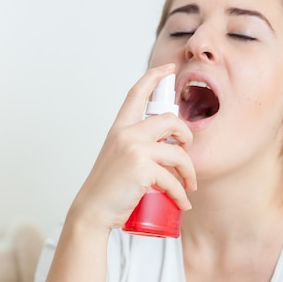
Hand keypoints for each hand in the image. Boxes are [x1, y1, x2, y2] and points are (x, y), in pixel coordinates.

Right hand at [70, 64, 195, 230]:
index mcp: (119, 129)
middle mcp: (126, 133)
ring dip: (189, 171)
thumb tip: (166, 147)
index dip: (154, 76)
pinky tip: (182, 203)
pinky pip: (173, 179)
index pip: (136, 94)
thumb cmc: (107, 190)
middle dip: (187, 135)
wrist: (93, 212)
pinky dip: (180, 194)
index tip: (169, 69)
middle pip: (170, 119)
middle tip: (187, 153)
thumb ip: (135, 147)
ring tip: (189, 185)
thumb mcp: (118, 159)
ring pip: (178, 152)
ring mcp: (134, 149)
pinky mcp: (142, 168)